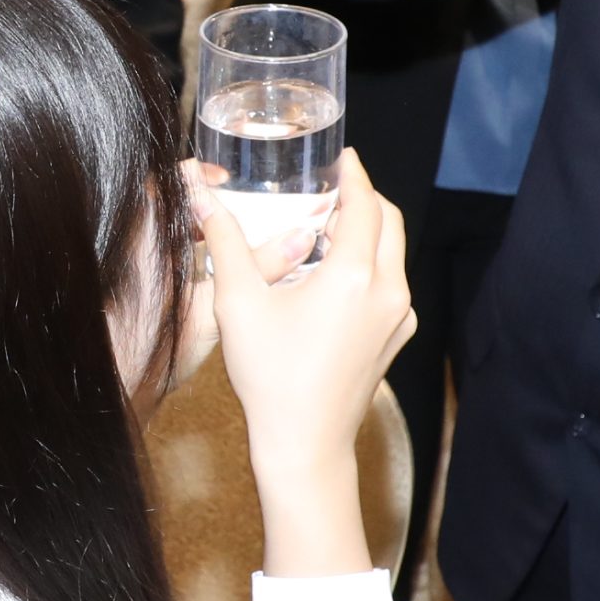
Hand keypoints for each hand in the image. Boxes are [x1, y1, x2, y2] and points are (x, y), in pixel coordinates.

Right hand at [196, 152, 413, 575]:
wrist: (305, 443)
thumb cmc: (271, 378)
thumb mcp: (238, 304)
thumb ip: (223, 241)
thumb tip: (201, 196)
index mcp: (353, 275)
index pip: (364, 203)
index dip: (353, 175)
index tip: (344, 157)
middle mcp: (387, 291)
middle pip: (389, 221)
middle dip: (364, 198)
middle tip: (334, 188)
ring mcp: (398, 316)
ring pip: (393, 253)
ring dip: (368, 231)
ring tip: (328, 228)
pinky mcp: (396, 337)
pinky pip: (391, 283)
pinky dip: (371, 263)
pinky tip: (335, 273)